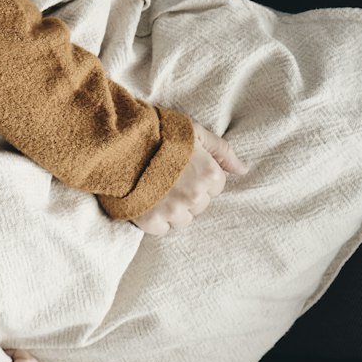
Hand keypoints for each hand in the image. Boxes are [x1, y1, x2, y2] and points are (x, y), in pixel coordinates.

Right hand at [130, 121, 249, 236]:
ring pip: (182, 220)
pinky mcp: (150, 220)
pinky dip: (154, 220)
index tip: (183, 169)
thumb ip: (222, 151)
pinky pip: (161, 230)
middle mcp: (194, 196)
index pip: (216, 188)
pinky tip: (145, 202)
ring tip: (156, 191)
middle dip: (187, 195)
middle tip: (167, 179)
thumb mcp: (195, 132)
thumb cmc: (157, 133)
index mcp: (209, 175)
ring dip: (172, 210)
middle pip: (199, 206)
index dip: (199, 178)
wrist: (118, 143)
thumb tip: (243, 170)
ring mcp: (172, 210)